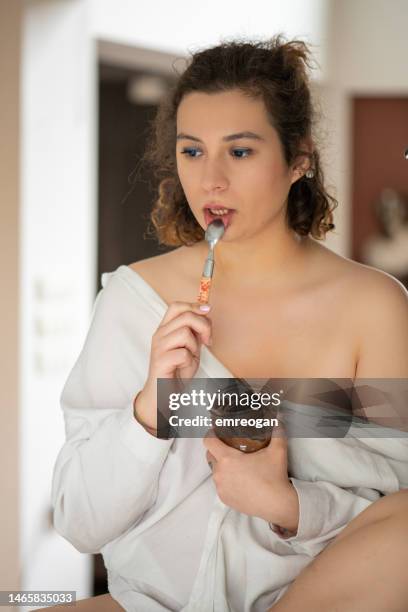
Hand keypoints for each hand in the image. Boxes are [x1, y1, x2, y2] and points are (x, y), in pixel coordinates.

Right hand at [134, 301, 211, 429]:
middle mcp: (159, 335)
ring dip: (195, 347)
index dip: (194, 305)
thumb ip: (195, 332)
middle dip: (204, 326)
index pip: (176, 306)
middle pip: (185, 316)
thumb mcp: (190, 347)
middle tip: (208, 341)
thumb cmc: (177, 371)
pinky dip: (190, 362)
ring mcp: (158, 347)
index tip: (208, 310)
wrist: (163, 395)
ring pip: (185, 333)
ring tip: (191, 358)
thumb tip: (206, 313)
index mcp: (164, 329)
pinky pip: (184, 353)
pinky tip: (184, 368)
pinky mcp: (160, 361)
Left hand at [204, 422, 298, 531]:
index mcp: (227, 459)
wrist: (277, 504)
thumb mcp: (277, 450)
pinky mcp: (224, 499)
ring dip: (222, 466)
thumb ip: (277, 432)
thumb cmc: (274, 476)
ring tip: (237, 464)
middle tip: (230, 447)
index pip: (208, 441)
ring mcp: (221, 488)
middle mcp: (219, 473)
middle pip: (210, 455)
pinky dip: (226, 480)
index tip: (217, 432)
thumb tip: (278, 419)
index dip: (211, 434)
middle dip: (217, 449)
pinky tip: (239, 479)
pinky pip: (221, 485)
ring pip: (215, 471)